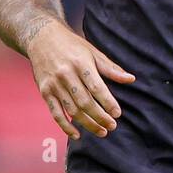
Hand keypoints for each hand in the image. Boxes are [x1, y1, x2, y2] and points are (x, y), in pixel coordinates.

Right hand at [26, 22, 132, 139]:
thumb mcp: (92, 52)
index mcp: (81, 63)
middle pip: (85, 101)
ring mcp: (54, 84)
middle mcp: (66, 74)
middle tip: (112, 126)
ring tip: (101, 132)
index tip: (117, 114)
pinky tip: (76, 135)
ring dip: (87, 124)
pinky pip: (55, 112)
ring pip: (72, 109)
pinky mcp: (44, 91)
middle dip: (100, 116)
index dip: (108, 102)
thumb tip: (130, 79)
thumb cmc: (72, 45)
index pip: (96, 87)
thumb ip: (110, 68)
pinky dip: (65, 125)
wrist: (42, 37)